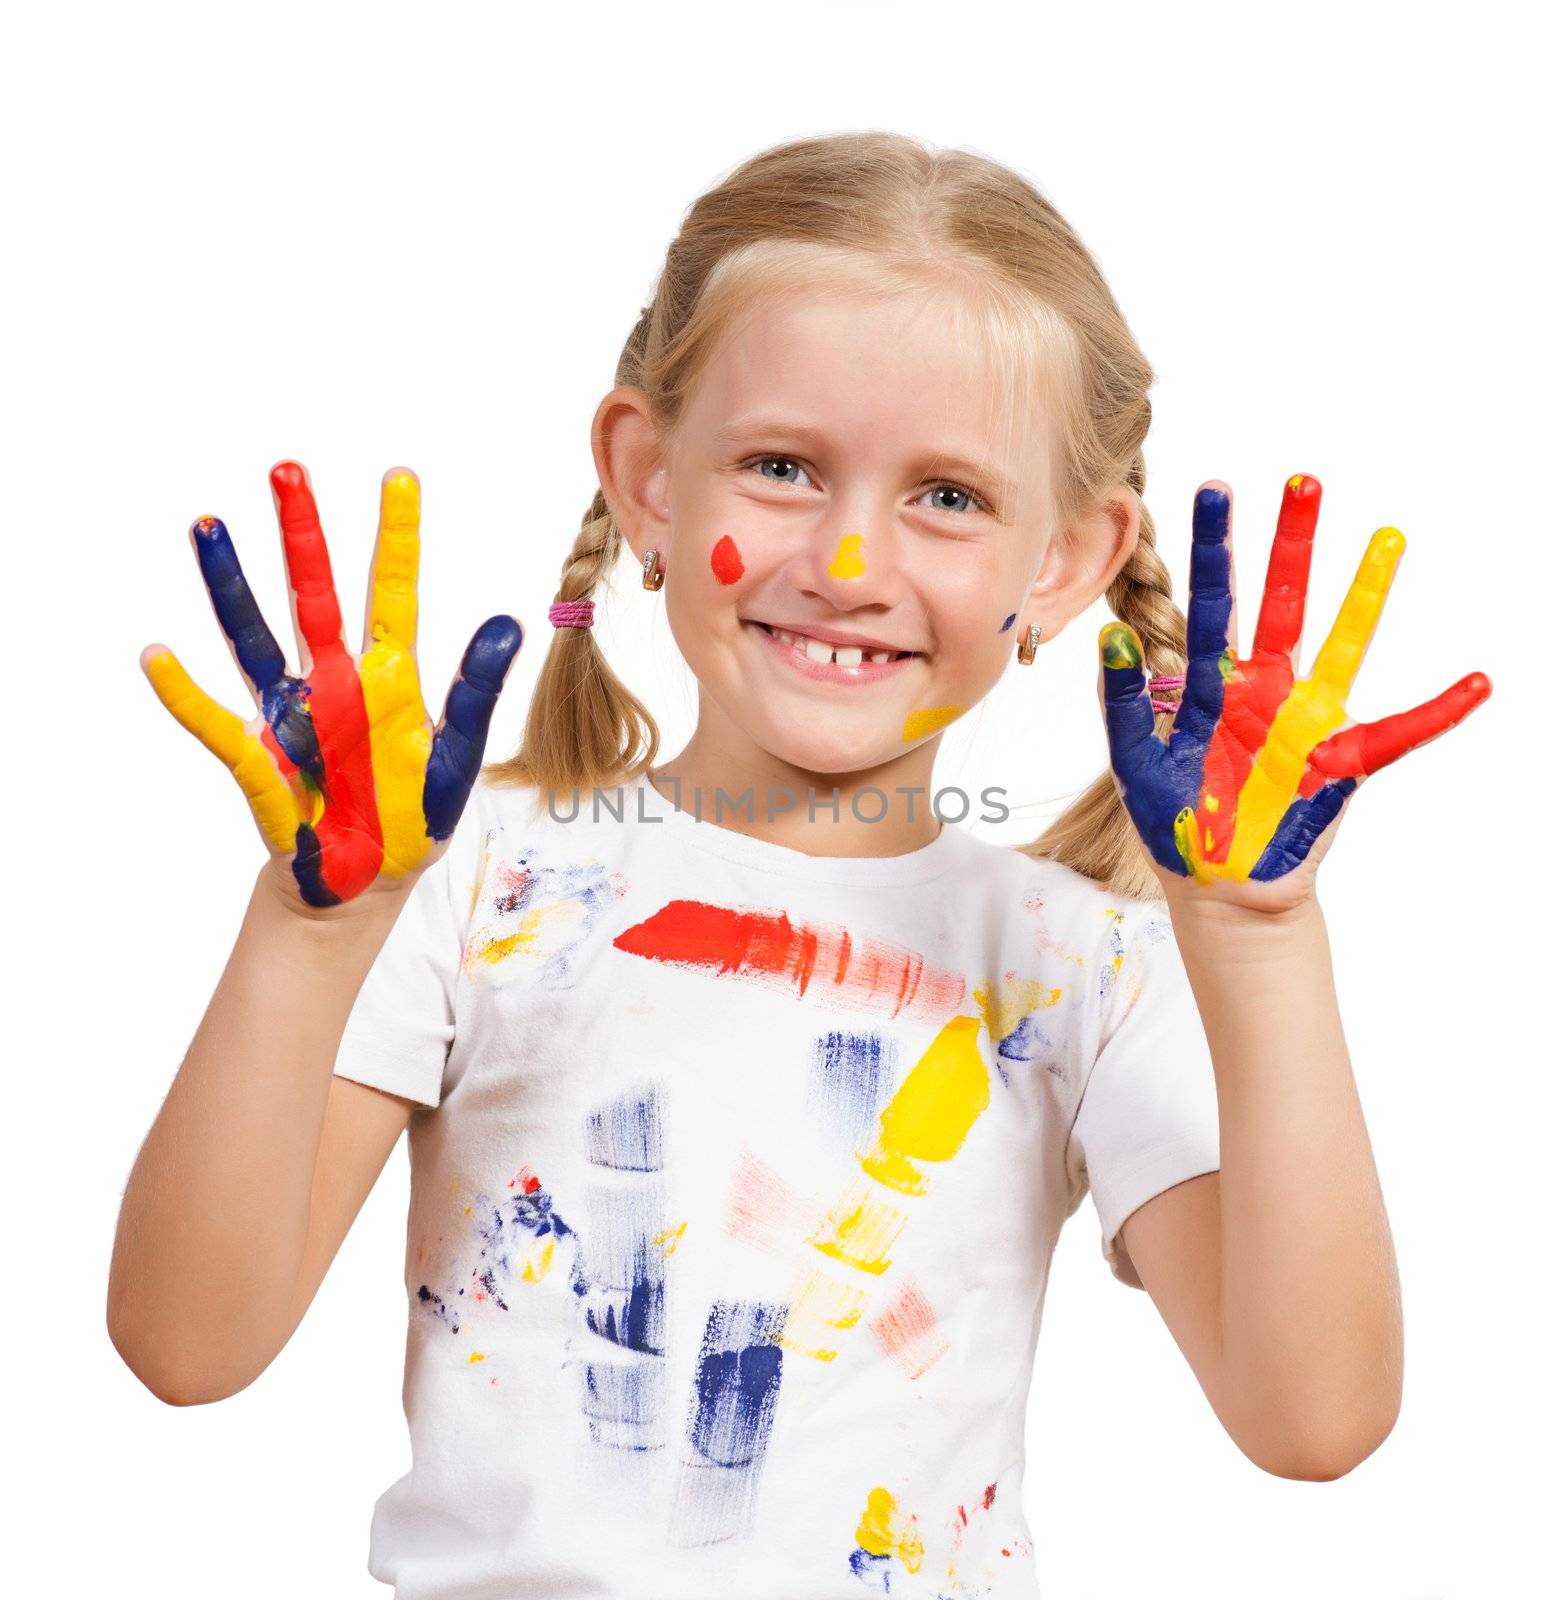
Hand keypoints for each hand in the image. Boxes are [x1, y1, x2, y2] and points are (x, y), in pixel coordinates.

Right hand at [142, 460, 523, 910]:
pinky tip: (156, 654)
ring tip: (208, 526)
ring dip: (231, 586)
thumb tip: (508, 623)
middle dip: (303, 535)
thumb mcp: (457, 758)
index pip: (393, 593)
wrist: (367, 884)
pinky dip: (185, 694)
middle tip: (289, 469)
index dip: (396, 537)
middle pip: (314, 595)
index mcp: (390, 679)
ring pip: (255, 638)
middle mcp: (335, 683)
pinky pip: (216, 723)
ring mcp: (291, 715)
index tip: (399, 476)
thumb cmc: (413, 818)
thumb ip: (476, 692)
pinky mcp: (261, 759)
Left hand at [1098, 473, 1489, 912]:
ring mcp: (1303, 721)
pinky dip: (1438, 713)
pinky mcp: (1339, 763)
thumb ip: (1122, 704)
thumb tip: (1111, 636)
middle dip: (1288, 543)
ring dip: (1364, 594)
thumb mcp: (1134, 764)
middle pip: (1278, 602)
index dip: (1211, 550)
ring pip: (1340, 644)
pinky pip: (1397, 734)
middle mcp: (1259, 690)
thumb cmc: (1175, 821)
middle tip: (1302, 479)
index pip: (1209, 604)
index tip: (1213, 490)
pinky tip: (1476, 684)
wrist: (1216, 885)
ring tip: (1387, 538)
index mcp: (1207, 685)